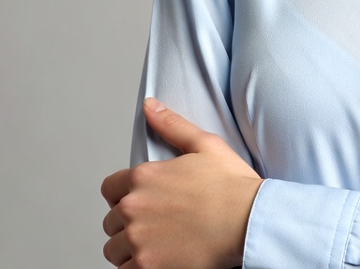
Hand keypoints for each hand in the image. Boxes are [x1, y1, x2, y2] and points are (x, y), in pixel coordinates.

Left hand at [101, 98, 262, 268]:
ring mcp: (138, 241)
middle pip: (112, 221)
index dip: (126, 193)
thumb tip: (148, 105)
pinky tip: (160, 259)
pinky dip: (138, 267)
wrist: (249, 220)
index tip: (147, 201)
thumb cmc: (231, 183)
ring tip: (160, 243)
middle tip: (159, 223)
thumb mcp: (204, 143)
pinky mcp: (146, 268)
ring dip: (130, 248)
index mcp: (143, 177)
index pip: (110, 188)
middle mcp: (134, 208)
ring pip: (114, 249)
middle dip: (130, 222)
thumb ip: (171, 124)